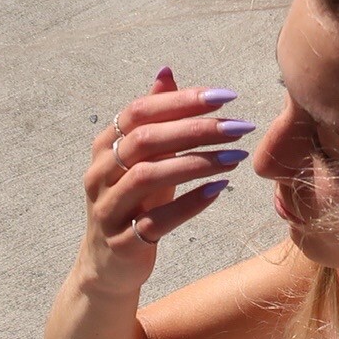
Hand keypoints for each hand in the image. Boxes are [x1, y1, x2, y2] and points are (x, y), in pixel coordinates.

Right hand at [79, 66, 251, 292]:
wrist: (110, 266)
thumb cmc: (135, 204)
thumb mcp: (144, 159)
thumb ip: (155, 118)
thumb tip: (168, 72)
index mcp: (105, 146)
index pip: (140, 112)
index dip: (182, 101)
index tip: (225, 96)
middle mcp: (99, 173)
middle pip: (145, 140)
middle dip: (195, 129)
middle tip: (238, 126)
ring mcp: (108, 208)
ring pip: (148, 177)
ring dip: (196, 163)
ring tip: (236, 157)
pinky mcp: (122, 242)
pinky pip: (157, 221)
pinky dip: (190, 204)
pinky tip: (219, 190)